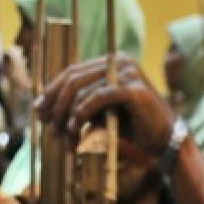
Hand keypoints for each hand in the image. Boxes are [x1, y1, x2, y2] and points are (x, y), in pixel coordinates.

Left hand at [37, 56, 175, 159]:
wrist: (164, 142)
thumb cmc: (132, 129)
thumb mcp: (100, 113)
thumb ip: (78, 106)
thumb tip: (43, 109)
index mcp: (111, 63)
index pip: (72, 72)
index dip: (52, 91)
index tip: (39, 111)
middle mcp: (119, 62)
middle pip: (73, 78)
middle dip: (56, 104)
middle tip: (49, 126)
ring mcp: (127, 73)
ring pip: (82, 89)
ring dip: (68, 115)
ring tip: (65, 136)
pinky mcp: (133, 89)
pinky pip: (98, 97)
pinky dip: (82, 113)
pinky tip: (76, 128)